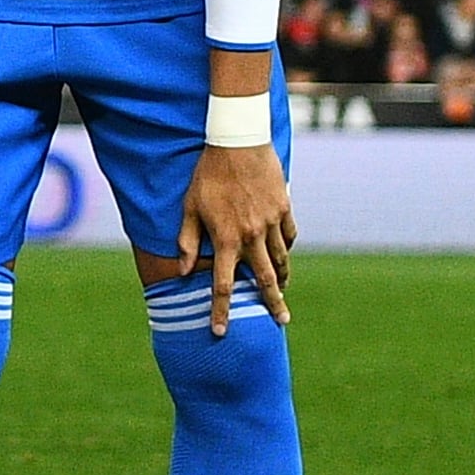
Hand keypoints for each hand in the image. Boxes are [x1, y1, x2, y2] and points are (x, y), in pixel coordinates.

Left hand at [174, 143, 295, 335]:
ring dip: (281, 278)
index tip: (221, 331)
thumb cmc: (207, 175)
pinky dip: (286, 248)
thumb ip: (188, 241)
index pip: (223, 285)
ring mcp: (271, 223)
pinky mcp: (284, 209)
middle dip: (273, 303)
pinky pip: (289, 237)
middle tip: (282, 321)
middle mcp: (251, 236)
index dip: (221, 310)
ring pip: (281, 259)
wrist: (237, 143)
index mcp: (226, 239)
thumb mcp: (189, 207)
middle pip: (264, 280)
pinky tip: (283, 255)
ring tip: (282, 291)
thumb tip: (185, 271)